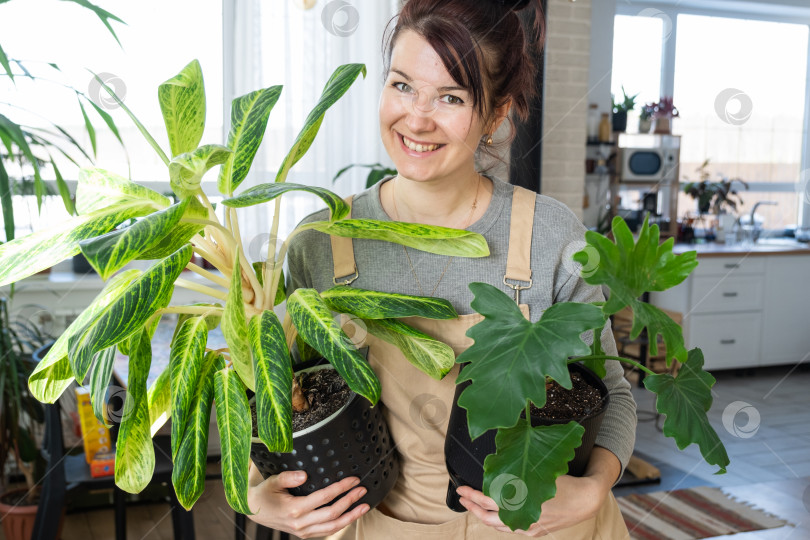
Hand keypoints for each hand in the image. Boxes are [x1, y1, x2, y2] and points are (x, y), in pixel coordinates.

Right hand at [246, 462, 369, 538]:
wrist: (254, 510)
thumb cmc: (265, 494)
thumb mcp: (273, 481)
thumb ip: (288, 477)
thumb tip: (305, 474)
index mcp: (294, 509)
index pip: (324, 498)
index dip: (341, 488)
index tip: (353, 480)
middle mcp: (301, 524)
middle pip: (332, 514)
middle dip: (350, 502)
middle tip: (363, 490)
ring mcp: (303, 532)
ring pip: (332, 528)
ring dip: (350, 517)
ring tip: (364, 507)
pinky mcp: (304, 534)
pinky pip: (326, 532)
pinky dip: (340, 525)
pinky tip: (349, 516)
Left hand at [456, 446, 620, 535]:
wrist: (586, 500)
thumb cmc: (563, 482)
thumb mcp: (538, 472)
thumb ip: (517, 472)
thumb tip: (497, 465)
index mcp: (521, 502)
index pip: (488, 501)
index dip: (472, 496)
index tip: (462, 489)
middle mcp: (523, 518)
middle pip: (488, 517)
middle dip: (472, 506)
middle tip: (462, 497)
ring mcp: (528, 527)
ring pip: (498, 526)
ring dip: (483, 516)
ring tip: (473, 506)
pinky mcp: (534, 531)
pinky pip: (510, 528)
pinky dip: (498, 522)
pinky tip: (494, 514)